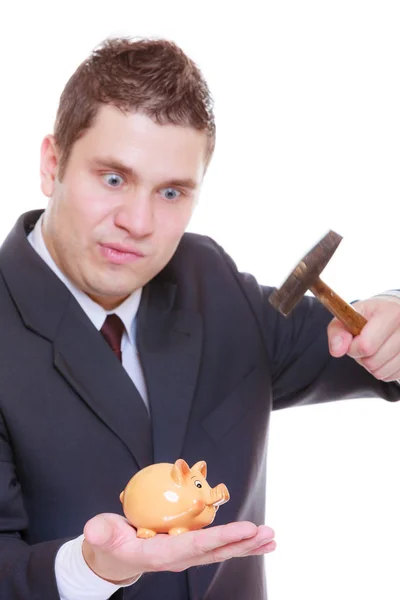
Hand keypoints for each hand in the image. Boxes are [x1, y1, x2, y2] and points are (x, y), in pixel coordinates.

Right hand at [82, 513, 275, 583]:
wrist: (113, 556)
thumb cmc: (108, 542)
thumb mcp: (101, 535)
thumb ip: (101, 532)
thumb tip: (94, 529)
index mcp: (160, 555)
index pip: (195, 546)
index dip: (221, 538)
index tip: (244, 529)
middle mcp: (179, 558)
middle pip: (215, 552)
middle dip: (242, 543)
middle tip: (266, 533)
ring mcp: (186, 555)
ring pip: (221, 551)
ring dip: (247, 545)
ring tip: (270, 538)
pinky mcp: (189, 548)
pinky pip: (217, 546)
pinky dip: (239, 542)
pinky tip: (257, 539)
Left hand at [327, 296, 399, 380]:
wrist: (392, 314)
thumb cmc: (370, 315)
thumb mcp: (349, 315)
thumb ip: (337, 331)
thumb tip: (337, 350)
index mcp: (391, 314)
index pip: (366, 345)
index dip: (353, 347)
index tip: (353, 339)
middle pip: (372, 362)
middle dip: (361, 356)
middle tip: (364, 343)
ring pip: (380, 372)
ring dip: (370, 364)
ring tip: (374, 348)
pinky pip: (389, 376)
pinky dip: (381, 369)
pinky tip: (382, 355)